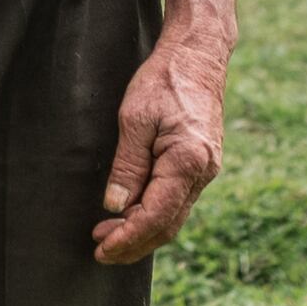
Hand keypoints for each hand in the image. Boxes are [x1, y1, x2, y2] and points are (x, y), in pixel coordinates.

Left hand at [90, 23, 229, 264]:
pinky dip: (154, 213)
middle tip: (100, 250)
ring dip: (142, 230)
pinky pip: (177, 199)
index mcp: (188, 161)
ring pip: (174, 216)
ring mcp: (206, 169)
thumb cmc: (165, 79)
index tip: (101, 249)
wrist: (198, 54)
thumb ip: (128, 166)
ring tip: (108, 234)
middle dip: (133, 243)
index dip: (127, 238)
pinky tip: (131, 213)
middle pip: (168, 225)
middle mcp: (204, 172)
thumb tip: (115, 206)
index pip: (156, 216)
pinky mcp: (201, 164)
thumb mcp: (135, 119)